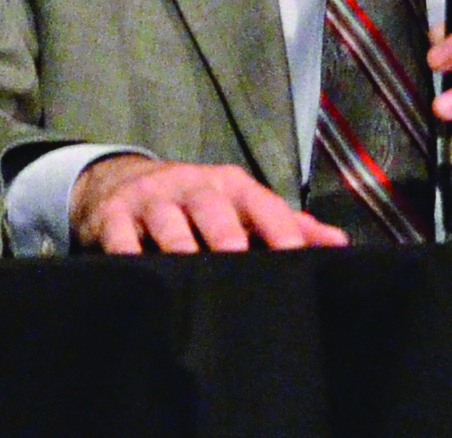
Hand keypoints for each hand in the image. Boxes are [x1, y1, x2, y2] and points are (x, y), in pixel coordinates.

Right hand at [69, 154, 349, 253]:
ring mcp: (152, 198)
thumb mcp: (238, 204)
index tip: (296, 257)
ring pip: (166, 219)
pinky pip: (118, 233)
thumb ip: (285, 224)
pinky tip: (135, 267)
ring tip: (189, 271)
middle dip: (226, 233)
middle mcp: (192, 185)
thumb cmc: (194, 201)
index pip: (261, 203)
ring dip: (178, 244)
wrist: (122, 181)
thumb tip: (337, 243)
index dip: (279, 229)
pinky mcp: (114, 213)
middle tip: (238, 261)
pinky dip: (125, 249)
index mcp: (229, 185)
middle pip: (211, 206)